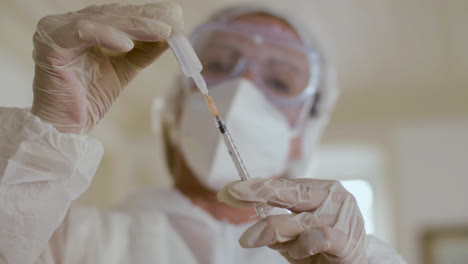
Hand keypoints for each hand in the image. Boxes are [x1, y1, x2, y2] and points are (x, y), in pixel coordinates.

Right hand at [31, 3, 181, 133]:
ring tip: (163, 31)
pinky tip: (128, 45)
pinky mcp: (51, 43)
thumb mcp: (126, 68)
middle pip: (114, 14)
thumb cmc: (90, 98)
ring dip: (136, 25)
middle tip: (175, 21)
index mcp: (86, 26)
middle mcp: (70, 23)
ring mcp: (57, 30)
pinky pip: (83, 32)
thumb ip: (145, 50)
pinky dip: (107, 35)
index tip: (177, 17)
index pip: (121, 14)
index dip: (150, 14)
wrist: (66, 125)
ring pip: (103, 19)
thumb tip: (172, 33)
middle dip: (148, 18)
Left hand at [218, 178, 366, 263]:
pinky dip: (302, 246)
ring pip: (297, 221)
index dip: (255, 187)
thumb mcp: (297, 231)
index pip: (283, 185)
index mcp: (321, 189)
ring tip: (265, 244)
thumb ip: (280, 222)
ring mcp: (341, 216)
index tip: (230, 190)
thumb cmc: (324, 246)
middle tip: (231, 193)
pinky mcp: (347, 239)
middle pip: (290, 193)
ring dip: (275, 234)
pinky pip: (316, 238)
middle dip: (258, 192)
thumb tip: (253, 214)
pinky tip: (299, 251)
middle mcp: (333, 196)